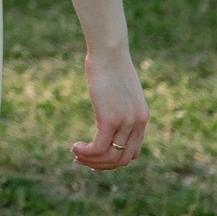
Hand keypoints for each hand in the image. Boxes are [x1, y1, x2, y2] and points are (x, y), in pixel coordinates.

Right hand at [72, 45, 147, 171]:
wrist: (109, 51)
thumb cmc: (110, 64)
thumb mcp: (119, 89)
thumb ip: (117, 103)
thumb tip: (106, 108)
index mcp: (141, 118)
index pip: (133, 153)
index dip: (113, 161)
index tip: (95, 157)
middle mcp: (137, 123)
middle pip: (122, 160)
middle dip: (101, 165)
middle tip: (81, 159)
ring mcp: (126, 123)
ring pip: (109, 157)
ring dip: (90, 160)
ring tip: (75, 153)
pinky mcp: (110, 119)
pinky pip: (98, 148)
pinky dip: (85, 152)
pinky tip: (75, 147)